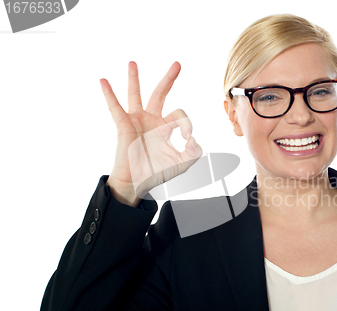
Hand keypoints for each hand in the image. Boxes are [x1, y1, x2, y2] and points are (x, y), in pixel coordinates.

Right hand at [100, 61, 202, 206]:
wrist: (137, 183)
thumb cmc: (157, 173)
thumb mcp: (182, 163)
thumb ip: (194, 152)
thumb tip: (194, 139)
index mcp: (165, 127)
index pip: (180, 115)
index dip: (187, 124)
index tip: (187, 139)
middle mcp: (151, 120)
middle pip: (160, 94)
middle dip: (169, 78)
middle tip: (178, 63)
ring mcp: (136, 121)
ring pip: (136, 95)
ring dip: (135, 79)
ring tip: (133, 63)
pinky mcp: (123, 125)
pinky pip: (115, 107)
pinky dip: (109, 94)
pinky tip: (103, 81)